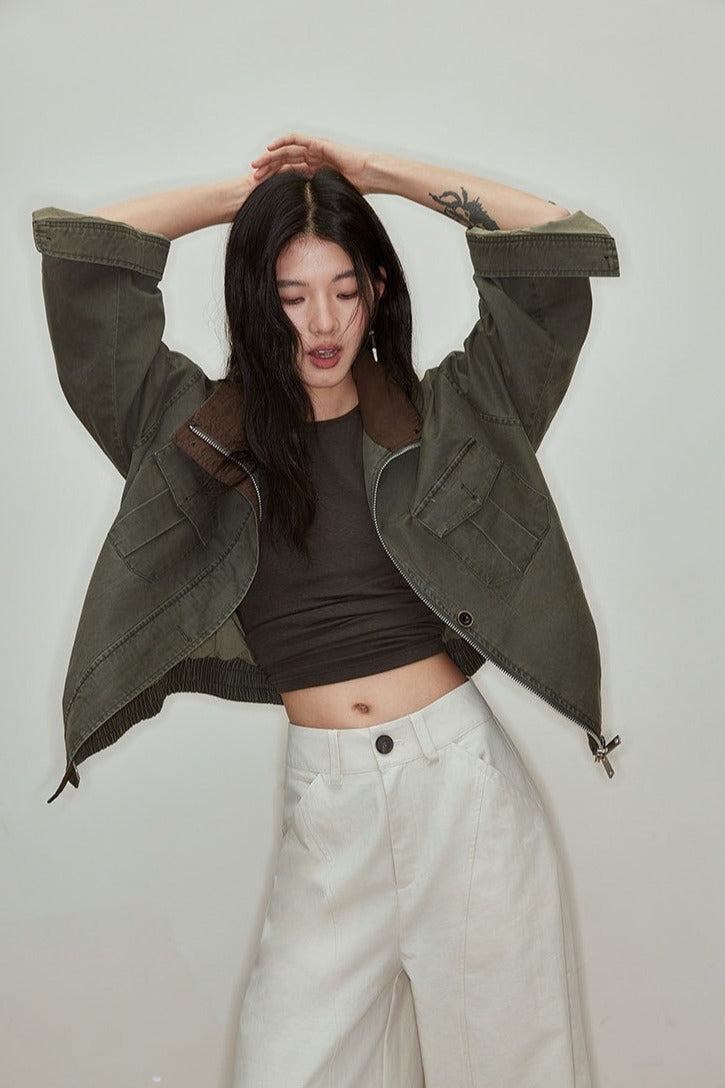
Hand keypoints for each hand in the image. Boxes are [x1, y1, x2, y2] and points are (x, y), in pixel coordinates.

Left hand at [250, 133, 372, 192]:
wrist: (367, 175)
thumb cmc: (354, 188)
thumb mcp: (327, 196)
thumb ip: (313, 200)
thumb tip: (300, 221)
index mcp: (314, 171)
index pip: (289, 173)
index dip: (274, 179)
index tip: (261, 188)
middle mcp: (312, 159)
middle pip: (284, 161)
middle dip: (268, 168)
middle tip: (253, 177)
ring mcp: (314, 150)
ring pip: (286, 151)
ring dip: (270, 157)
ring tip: (257, 164)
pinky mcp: (318, 143)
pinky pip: (297, 140)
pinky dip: (283, 142)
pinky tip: (270, 148)